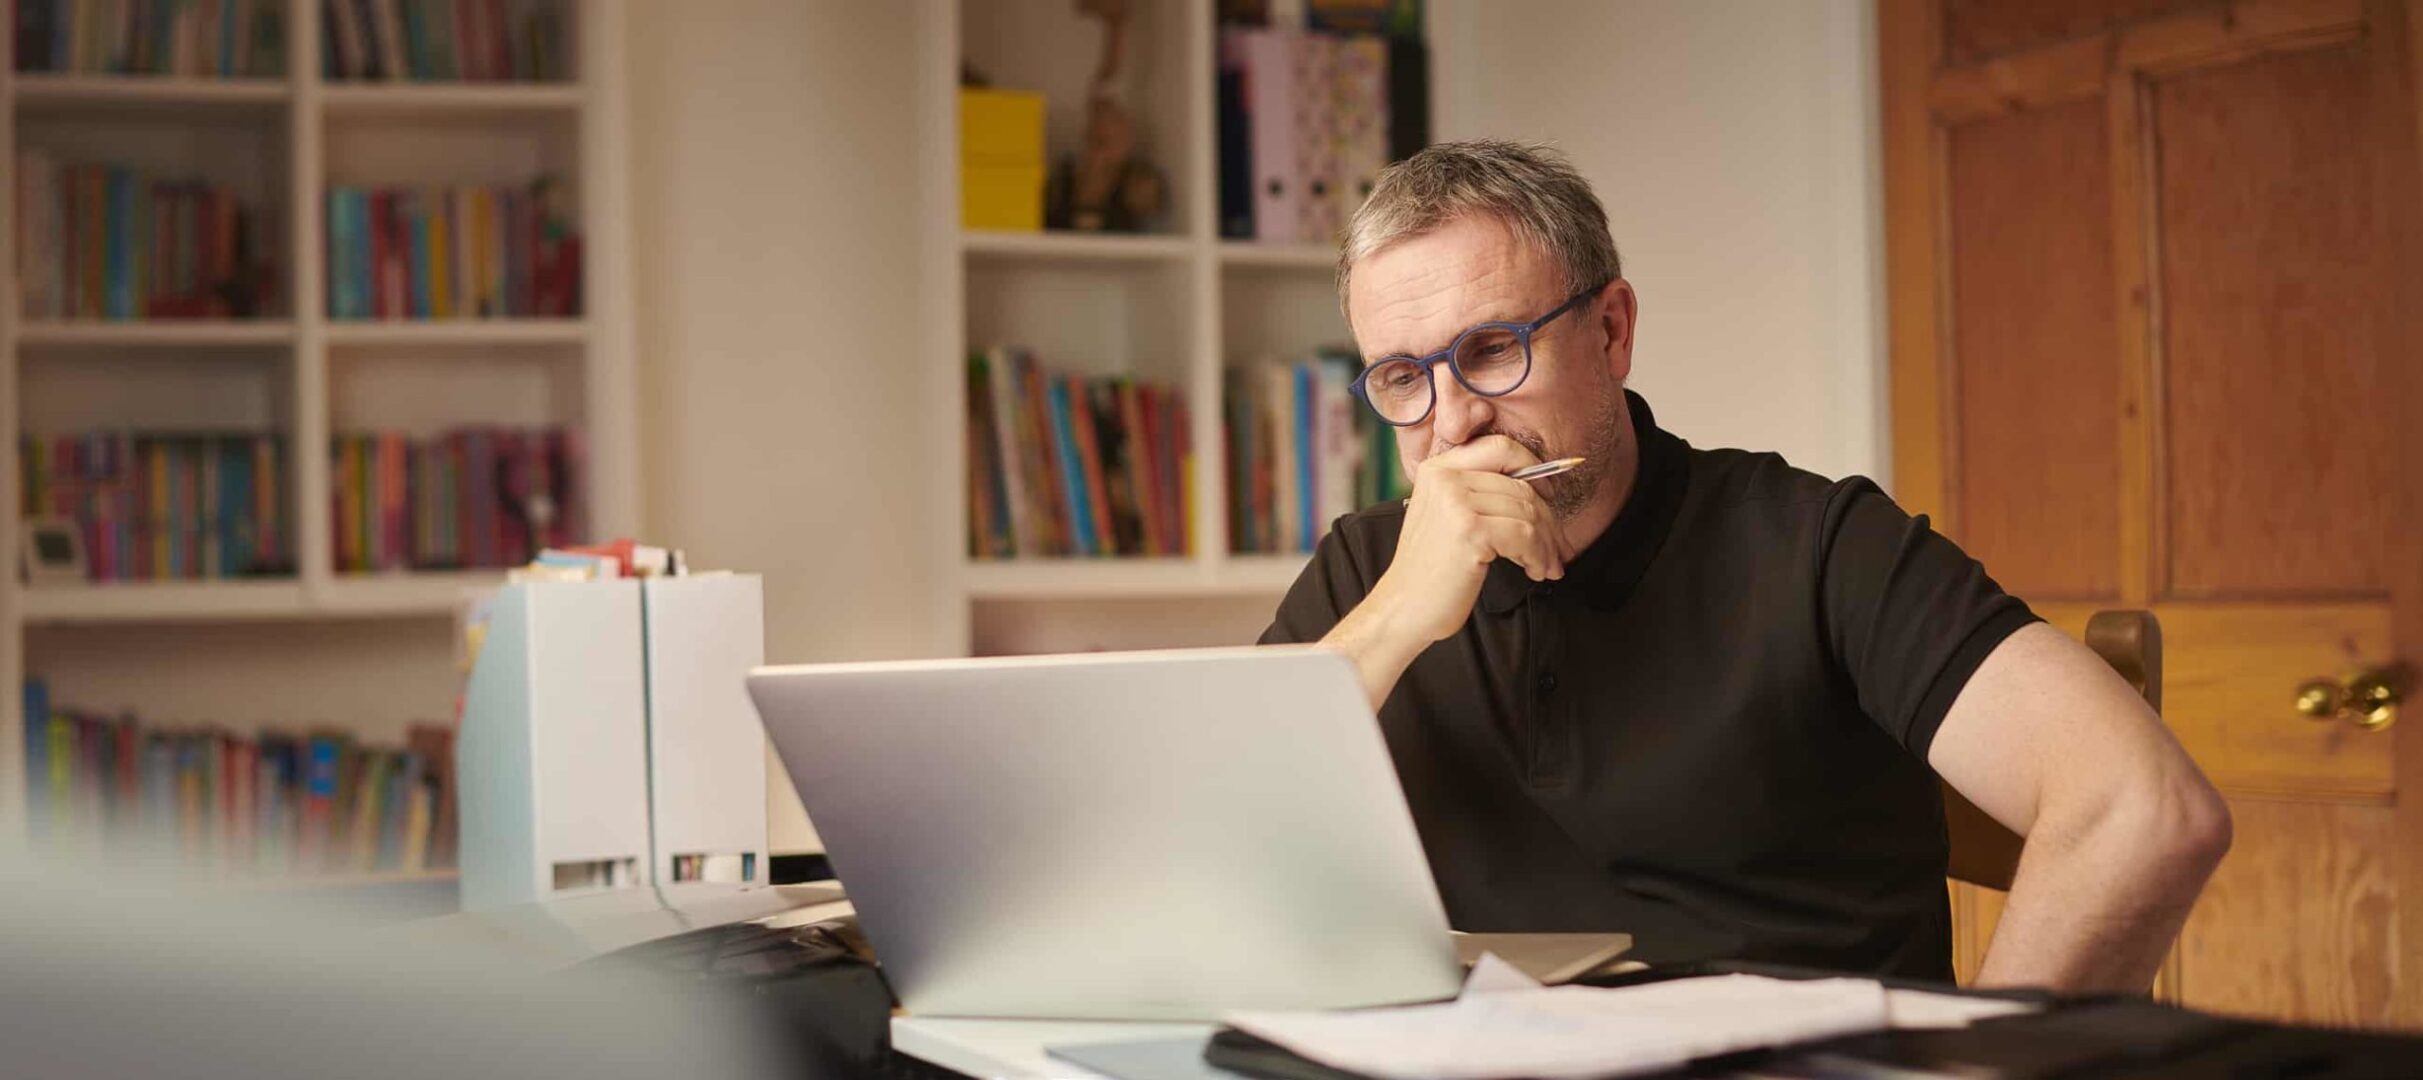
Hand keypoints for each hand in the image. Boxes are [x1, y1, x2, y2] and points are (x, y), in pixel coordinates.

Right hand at [1366, 436, 1574, 645]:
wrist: (1404, 607)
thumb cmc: (1431, 569)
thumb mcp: (1447, 516)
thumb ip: (1479, 492)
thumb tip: (1543, 485)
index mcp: (1437, 469)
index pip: (1501, 448)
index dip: (1534, 468)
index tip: (1548, 497)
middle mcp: (1445, 478)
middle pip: (1521, 485)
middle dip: (1548, 521)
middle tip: (1556, 549)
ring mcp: (1456, 502)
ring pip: (1528, 512)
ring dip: (1546, 544)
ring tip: (1545, 566)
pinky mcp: (1470, 530)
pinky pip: (1525, 535)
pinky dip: (1538, 556)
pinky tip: (1533, 571)